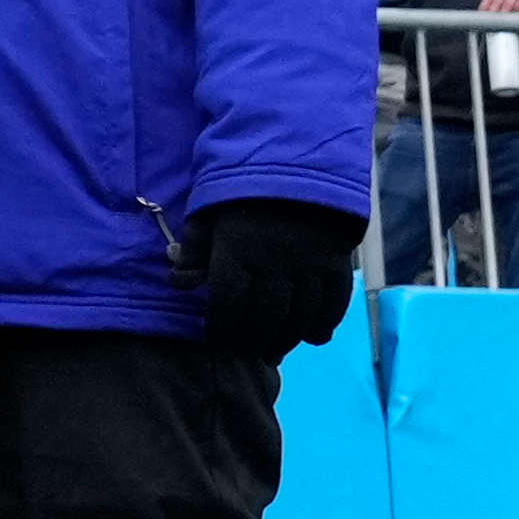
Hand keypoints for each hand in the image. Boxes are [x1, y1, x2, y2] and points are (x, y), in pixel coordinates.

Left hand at [189, 193, 361, 362]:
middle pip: (266, 317)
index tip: (218, 342)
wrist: (298, 163)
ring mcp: (310, 264)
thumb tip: (179, 283)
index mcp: (239, 249)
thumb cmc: (242, 193)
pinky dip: (324, 324)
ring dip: (287, 340)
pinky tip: (312, 335)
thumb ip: (194, 248)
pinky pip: (335, 304)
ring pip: (301, 316)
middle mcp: (276, 261)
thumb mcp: (208, 213)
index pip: (229, 303)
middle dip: (254, 343)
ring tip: (274, 352)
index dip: (222, 329)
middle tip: (247, 356)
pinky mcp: (338, 263)